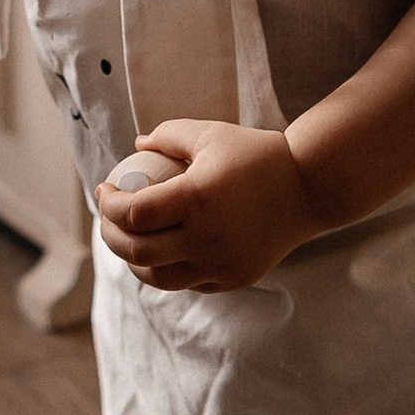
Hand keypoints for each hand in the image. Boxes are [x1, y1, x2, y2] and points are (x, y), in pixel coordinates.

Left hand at [96, 119, 316, 293]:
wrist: (309, 189)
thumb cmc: (256, 155)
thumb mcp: (210, 134)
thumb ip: (167, 135)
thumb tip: (134, 147)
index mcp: (198, 199)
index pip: (133, 214)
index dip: (109, 205)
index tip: (106, 190)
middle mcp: (207, 238)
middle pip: (137, 251)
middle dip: (110, 235)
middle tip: (108, 217)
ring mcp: (221, 264)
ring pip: (158, 277)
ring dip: (134, 260)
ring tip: (129, 238)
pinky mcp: (234, 278)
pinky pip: (188, 281)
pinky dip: (167, 268)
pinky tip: (163, 248)